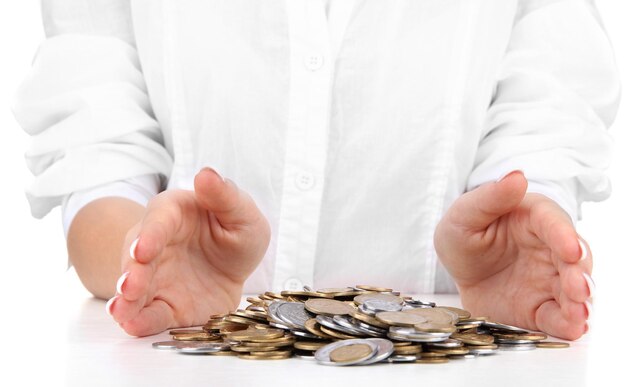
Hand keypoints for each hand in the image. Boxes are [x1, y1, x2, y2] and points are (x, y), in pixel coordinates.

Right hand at [106, 168, 270, 335]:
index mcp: (173, 213)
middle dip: (132, 272)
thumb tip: (207, 174)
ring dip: (126, 300)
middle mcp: (155, 244)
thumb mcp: (241, 213)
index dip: (150, 235)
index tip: (143, 250)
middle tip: (130, 286)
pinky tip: (132, 325)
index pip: (157, 221)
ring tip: (121, 310)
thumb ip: (225, 196)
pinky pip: (147, 314)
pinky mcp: (163, 304)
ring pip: (134, 288)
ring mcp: (155, 277)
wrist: (232, 265)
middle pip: (137, 257)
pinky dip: (139, 321)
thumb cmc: (234, 231)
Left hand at [434, 171, 592, 339]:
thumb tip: (516, 176)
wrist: (458, 269)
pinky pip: (559, 317)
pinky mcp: (543, 307)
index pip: (554, 222)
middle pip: (574, 260)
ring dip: (581, 302)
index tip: (570, 249)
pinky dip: (568, 324)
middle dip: (579, 275)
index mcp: (534, 218)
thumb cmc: (464, 233)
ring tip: (579, 314)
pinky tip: (573, 329)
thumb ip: (489, 197)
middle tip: (578, 289)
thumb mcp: (464, 214)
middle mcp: (550, 248)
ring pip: (574, 290)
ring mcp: (549, 279)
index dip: (564, 235)